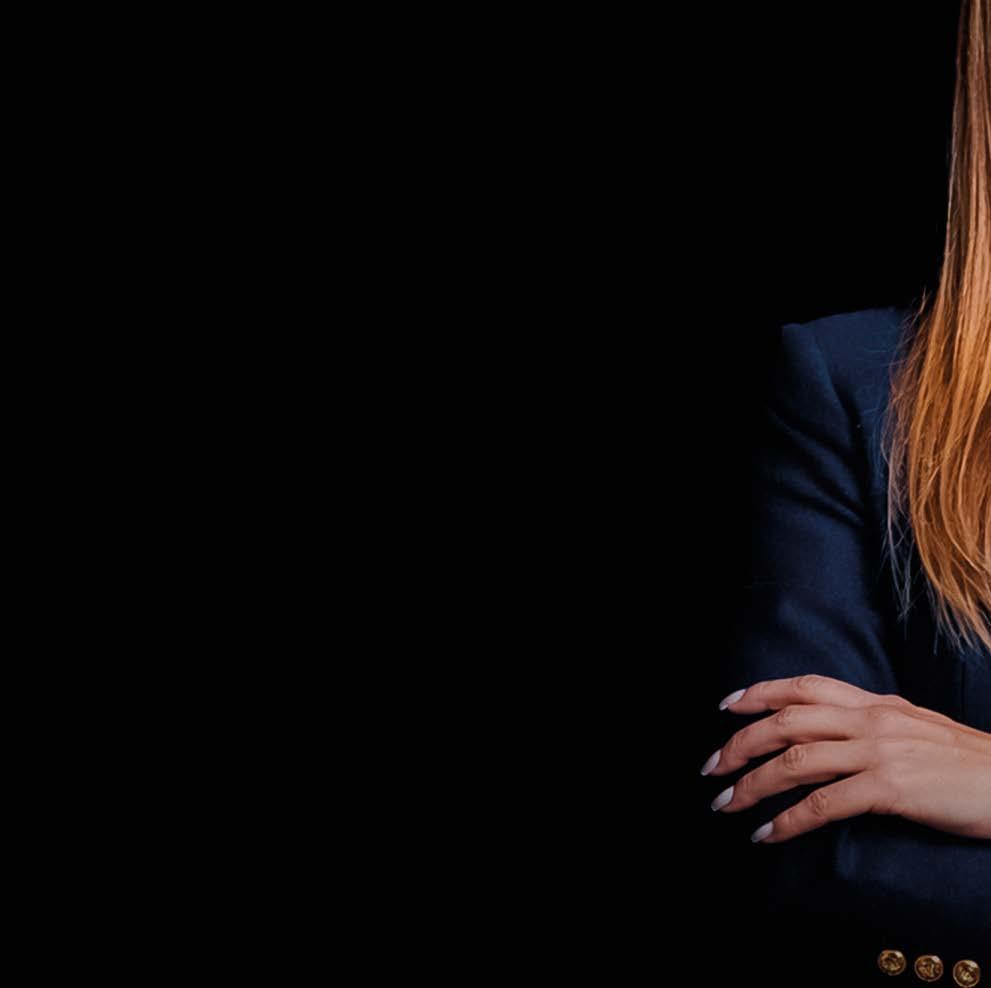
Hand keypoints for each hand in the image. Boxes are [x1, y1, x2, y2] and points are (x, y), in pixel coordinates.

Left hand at [701, 674, 990, 841]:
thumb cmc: (970, 764)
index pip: (804, 687)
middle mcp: (872, 720)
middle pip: (787, 721)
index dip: (760, 693)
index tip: (727, 706)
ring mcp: (880, 751)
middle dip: (741, 743)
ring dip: (753, 784)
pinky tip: (768, 834)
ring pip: (796, 760)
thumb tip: (831, 732)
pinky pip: (824, 804)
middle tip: (712, 767)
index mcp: (877, 703)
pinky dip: (789, 820)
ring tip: (727, 803)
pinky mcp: (892, 788)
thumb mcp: (917, 730)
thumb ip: (874, 725)